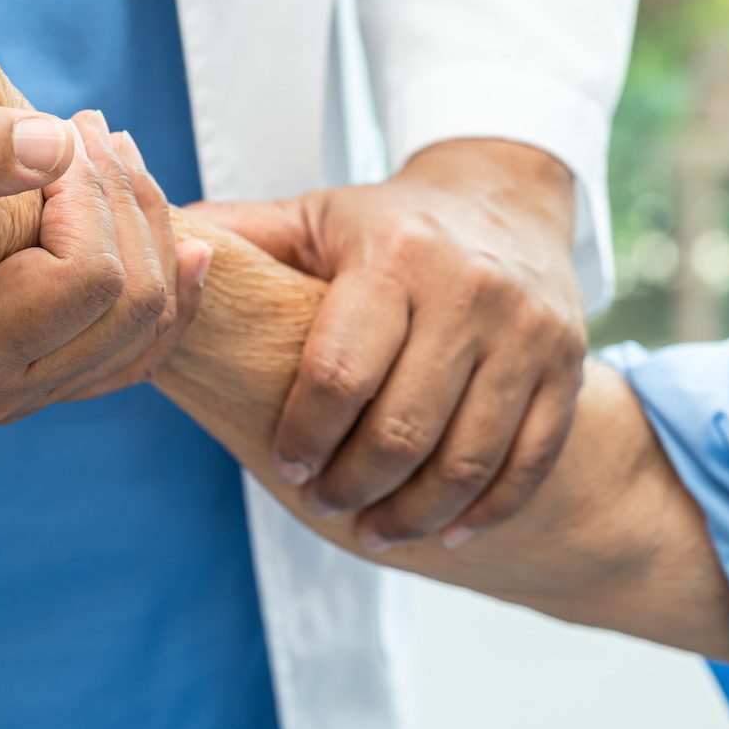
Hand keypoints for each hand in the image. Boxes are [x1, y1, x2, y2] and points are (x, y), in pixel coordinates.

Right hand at [0, 33, 209, 413]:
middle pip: (135, 300)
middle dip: (123, 200)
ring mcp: (29, 394)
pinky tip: (173, 232)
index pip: (89, 275)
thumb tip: (52, 144)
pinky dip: (166, 279)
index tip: (57, 134)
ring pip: (153, 317)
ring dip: (145, 223)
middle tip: (92, 126)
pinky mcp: (51, 379)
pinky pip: (148, 342)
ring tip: (106, 152)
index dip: (87, 194)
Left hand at [190, 139, 585, 549]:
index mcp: (396, 256)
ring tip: (375, 532)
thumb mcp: (313, 216)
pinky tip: (449, 532)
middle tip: (324, 504)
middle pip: (406, 427)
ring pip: (471, 456)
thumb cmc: (390, 224)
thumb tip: (159, 255)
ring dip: (417, 512)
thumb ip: (240, 238)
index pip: (342, 370)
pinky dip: (490, 508)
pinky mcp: (570, 365)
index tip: (288, 465)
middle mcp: (470, 291)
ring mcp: (528, 332)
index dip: (308, 433)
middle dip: (356, 484)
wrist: (506, 196)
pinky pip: (533, 458)